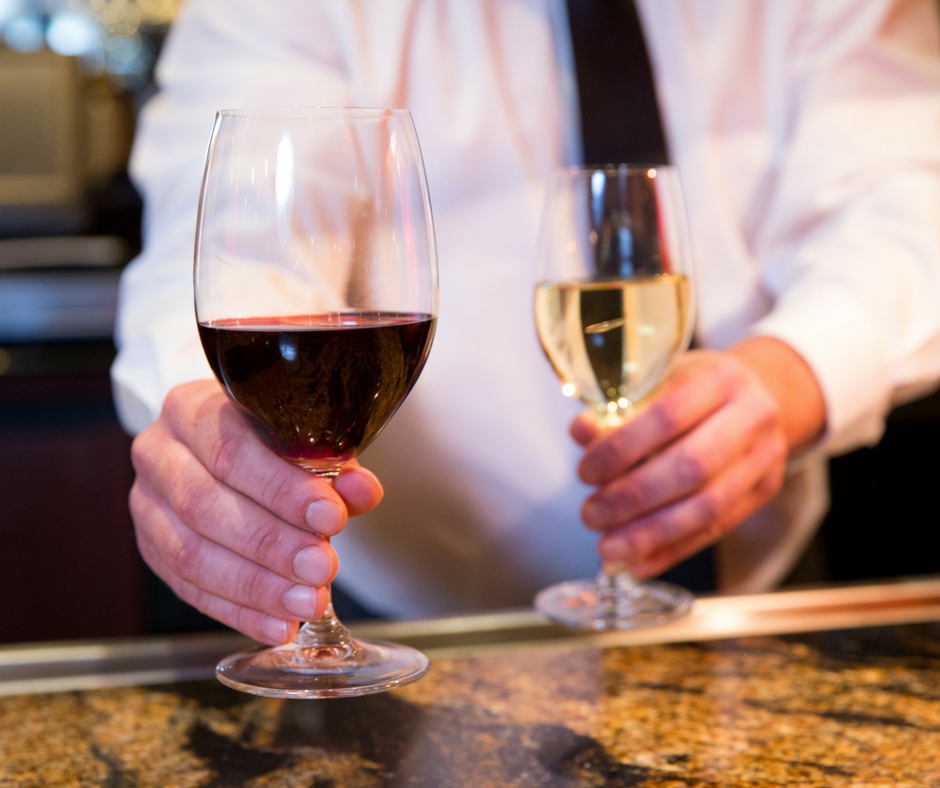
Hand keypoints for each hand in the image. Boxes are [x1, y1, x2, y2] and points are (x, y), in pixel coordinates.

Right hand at [129, 379, 383, 644]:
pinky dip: (239, 612)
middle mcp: (158, 453)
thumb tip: (363, 490)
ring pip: (190, 554)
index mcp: (190, 408)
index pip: (231, 450)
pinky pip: (189, 589)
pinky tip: (279, 625)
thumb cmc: (267, 438)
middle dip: (271, 543)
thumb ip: (333, 465)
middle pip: (205, 505)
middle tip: (322, 568)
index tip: (330, 517)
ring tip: (307, 602)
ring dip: (256, 586)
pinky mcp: (150, 549)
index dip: (281, 489)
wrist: (225, 442)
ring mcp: (146, 505)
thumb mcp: (302, 439)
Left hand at [573, 337, 824, 579]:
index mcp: (720, 378)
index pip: (667, 417)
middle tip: (591, 515)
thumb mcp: (659, 380)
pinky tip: (638, 562)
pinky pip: (717, 529)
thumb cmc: (696, 387)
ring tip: (608, 546)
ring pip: (708, 507)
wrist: (761, 394)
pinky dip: (672, 550)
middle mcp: (751, 416)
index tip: (586, 473)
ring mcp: (765, 457)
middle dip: (633, 498)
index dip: (622, 449)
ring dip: (651, 533)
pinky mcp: (764, 492)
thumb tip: (581, 432)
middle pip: (691, 467)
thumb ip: (618, 407)